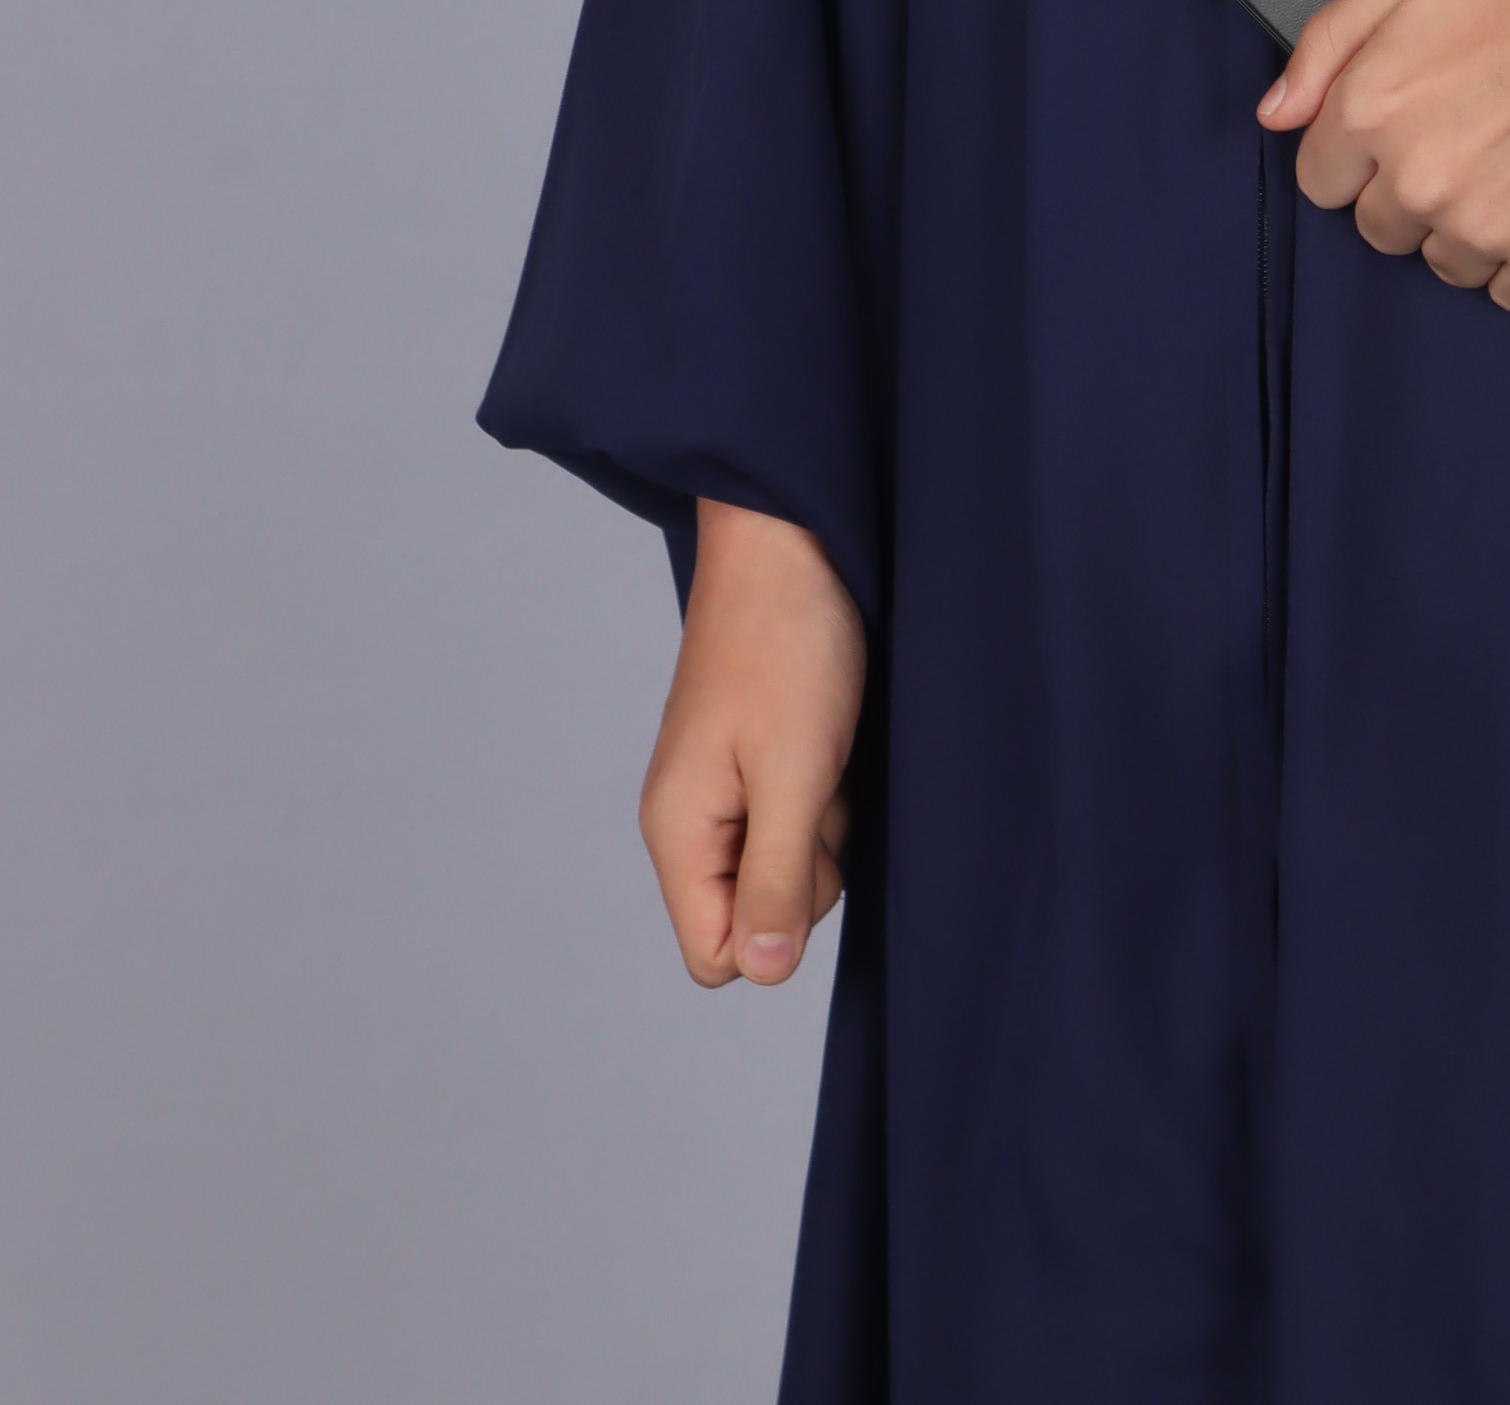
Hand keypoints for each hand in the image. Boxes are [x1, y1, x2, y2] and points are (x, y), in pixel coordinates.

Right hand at [639, 497, 865, 987]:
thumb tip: (764, 971)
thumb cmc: (787, 645)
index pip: (714, 955)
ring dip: (822, 826)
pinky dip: (826, 791)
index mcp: (677, 830)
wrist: (791, 539)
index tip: (803, 848)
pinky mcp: (756, 761)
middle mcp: (690, 818)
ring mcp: (723, 788)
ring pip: (785, 868)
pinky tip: (831, 737)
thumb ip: (777, 878)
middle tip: (819, 785)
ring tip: (825, 750)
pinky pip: (799, 818)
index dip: (772, 927)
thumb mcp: (794, 773)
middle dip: (807, 870)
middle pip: (756, 917)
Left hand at [1259, 0, 1509, 313]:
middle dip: (1415, 187)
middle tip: (1480, 129)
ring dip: (1472, 226)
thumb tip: (1274, 115)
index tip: (1415, 120)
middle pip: (1381, 228)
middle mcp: (1415, 180)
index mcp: (1370, 106)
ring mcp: (1484, 229)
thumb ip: (1331, 41)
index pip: (1322, 179)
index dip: (1366, 150)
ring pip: (1445, 264)